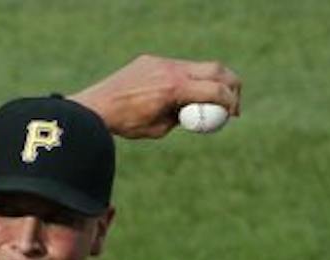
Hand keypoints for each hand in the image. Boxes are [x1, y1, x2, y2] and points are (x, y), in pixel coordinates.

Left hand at [75, 54, 240, 139]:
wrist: (95, 108)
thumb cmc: (125, 124)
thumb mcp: (159, 129)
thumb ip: (181, 118)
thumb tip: (196, 114)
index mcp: (174, 88)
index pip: (215, 89)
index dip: (231, 101)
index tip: (234, 113)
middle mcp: (171, 69)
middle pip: (215, 69)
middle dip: (230, 84)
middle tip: (233, 102)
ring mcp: (161, 62)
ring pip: (197, 66)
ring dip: (208, 81)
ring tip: (207, 101)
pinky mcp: (152, 60)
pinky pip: (177, 67)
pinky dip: (186, 79)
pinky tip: (177, 96)